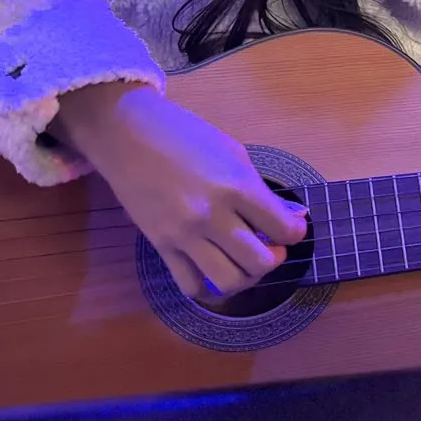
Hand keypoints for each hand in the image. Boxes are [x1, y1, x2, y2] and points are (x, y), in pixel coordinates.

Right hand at [54, 82, 306, 300]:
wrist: (125, 133)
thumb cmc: (182, 133)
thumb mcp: (232, 150)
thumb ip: (261, 188)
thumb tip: (293, 217)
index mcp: (236, 186)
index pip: (282, 228)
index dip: (295, 233)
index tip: (291, 229)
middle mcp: (213, 216)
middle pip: (260, 263)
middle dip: (274, 259)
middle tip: (269, 247)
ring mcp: (185, 235)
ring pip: (229, 281)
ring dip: (245, 277)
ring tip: (242, 261)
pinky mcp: (161, 245)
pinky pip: (190, 285)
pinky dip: (207, 287)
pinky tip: (212, 270)